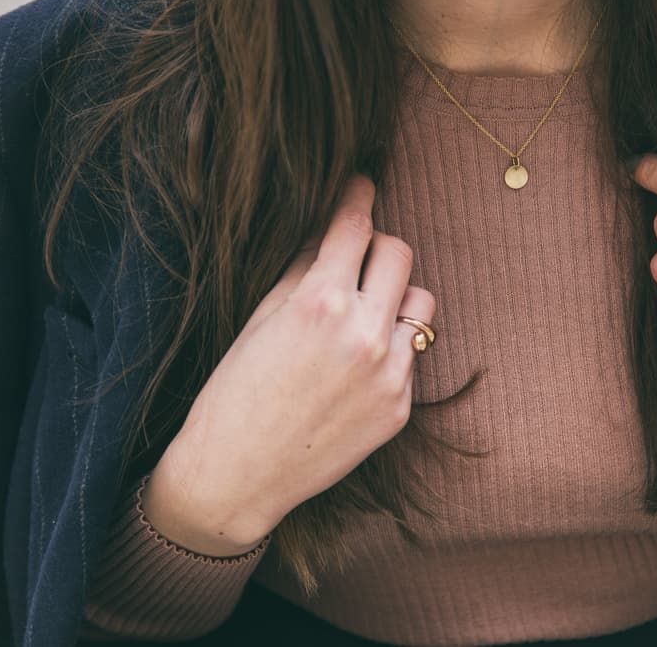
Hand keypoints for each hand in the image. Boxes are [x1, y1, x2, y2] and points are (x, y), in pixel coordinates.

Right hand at [143, 175, 435, 555]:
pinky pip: (412, 354)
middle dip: (378, 247)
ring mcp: (389, 372)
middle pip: (400, 252)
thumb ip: (305, 269)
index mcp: (320, 303)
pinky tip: (356, 367)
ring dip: (397, 298)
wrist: (238, 474)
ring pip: (422, 303)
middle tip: (357, 258)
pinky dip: (391, 348)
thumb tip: (332, 230)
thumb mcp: (261, 318)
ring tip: (363, 317)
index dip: (358, 196)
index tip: (362, 183)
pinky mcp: (401, 406)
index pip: (356, 225)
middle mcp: (363, 333)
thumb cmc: (234, 393)